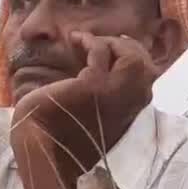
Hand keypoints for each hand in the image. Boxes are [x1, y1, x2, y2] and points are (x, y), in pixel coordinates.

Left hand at [11, 31, 159, 174]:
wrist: (41, 147)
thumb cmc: (61, 134)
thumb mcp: (92, 115)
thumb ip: (107, 97)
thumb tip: (106, 66)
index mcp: (131, 115)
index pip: (146, 80)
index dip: (131, 59)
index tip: (111, 49)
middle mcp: (131, 106)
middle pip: (145, 67)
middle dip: (125, 48)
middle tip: (100, 42)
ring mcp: (115, 96)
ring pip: (132, 58)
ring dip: (110, 44)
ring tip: (87, 42)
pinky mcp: (94, 87)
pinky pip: (101, 52)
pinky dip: (89, 41)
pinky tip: (75, 40)